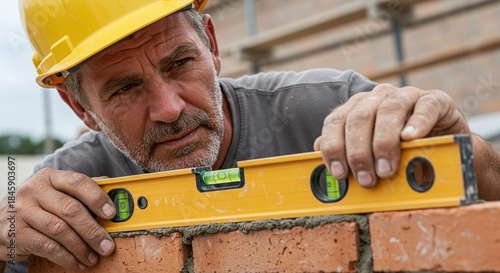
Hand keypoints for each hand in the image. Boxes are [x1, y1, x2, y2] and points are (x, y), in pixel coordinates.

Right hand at [0, 168, 115, 270]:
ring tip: (94, 257)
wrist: (0, 223)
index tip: (112, 213)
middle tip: (107, 245)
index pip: (77, 182)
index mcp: (50, 177)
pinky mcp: (16, 233)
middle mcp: (34, 190)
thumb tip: (115, 190)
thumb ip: (82, 191)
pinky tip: (78, 263)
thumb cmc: (39, 206)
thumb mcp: (56, 193)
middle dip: (93, 230)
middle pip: (70, 209)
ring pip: (60, 230)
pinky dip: (66, 257)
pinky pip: (47, 246)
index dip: (97, 197)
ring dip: (81, 247)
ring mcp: (23, 211)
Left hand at [314, 83, 470, 187]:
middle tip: (366, 179)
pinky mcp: (435, 100)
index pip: (335, 121)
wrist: (445, 141)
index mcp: (357, 107)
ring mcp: (407, 96)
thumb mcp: (372, 154)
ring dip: (384, 142)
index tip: (338, 173)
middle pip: (359, 117)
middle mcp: (378, 97)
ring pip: (388, 110)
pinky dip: (417, 123)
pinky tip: (410, 139)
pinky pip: (425, 107)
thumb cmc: (402, 151)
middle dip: (359, 151)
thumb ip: (349, 153)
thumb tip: (320, 157)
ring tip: (386, 169)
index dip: (334, 147)